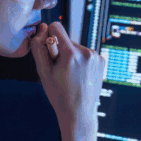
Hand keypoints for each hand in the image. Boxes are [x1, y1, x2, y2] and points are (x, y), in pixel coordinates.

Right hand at [30, 22, 103, 140]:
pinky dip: (80, 61)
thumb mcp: (43, 72)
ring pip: (76, 48)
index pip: (56, 27)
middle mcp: (86, 52)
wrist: (79, 113)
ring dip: (70, 57)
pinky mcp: (101, 61)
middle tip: (60, 72)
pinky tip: (79, 76)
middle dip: (60, 51)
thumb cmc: (59, 94)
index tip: (49, 52)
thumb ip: (39, 48)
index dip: (48, 37)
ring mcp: (96, 56)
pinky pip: (85, 54)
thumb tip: (42, 28)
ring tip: (70, 76)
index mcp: (71, 54)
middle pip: (66, 40)